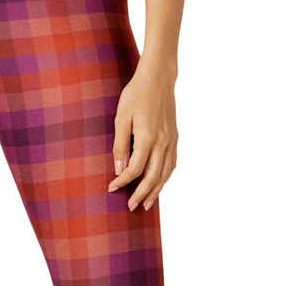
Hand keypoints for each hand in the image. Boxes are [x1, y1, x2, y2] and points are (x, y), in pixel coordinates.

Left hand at [108, 60, 178, 209]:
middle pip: (153, 177)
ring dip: (156, 190)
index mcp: (147, 138)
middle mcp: (162, 142)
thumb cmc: (136, 95)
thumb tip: (119, 169)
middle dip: (141, 194)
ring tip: (146, 204)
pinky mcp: (174, 137)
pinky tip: (159, 184)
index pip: (135, 170)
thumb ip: (120, 145)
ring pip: (165, 173)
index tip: (111, 188)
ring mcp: (171, 140)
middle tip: (131, 207)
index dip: (123, 182)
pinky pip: (172, 163)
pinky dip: (166, 177)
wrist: (159, 77)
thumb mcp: (121, 117)